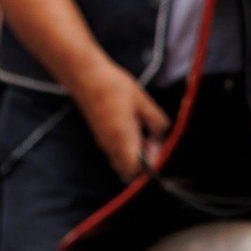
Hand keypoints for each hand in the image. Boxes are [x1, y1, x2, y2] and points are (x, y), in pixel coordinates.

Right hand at [73, 61, 167, 181]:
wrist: (87, 78)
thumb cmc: (115, 87)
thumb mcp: (144, 102)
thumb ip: (157, 123)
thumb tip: (164, 138)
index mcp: (122, 137)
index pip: (135, 169)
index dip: (151, 166)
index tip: (160, 150)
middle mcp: (110, 145)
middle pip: (129, 172)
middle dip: (145, 164)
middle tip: (155, 142)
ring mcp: (104, 143)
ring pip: (122, 164)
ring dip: (137, 157)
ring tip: (146, 135)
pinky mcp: (101, 138)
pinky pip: (117, 154)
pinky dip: (129, 151)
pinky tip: (137, 132)